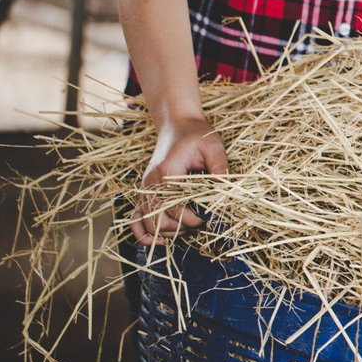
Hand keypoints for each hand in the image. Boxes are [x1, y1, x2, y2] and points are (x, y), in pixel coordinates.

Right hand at [130, 114, 228, 245]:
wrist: (176, 124)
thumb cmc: (196, 133)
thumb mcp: (213, 146)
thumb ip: (220, 167)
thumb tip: (226, 190)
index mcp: (167, 172)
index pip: (173, 209)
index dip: (189, 220)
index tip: (206, 218)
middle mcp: (151, 182)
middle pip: (157, 221)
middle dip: (179, 229)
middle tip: (198, 223)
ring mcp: (146, 187)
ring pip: (147, 223)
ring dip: (167, 231)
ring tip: (187, 226)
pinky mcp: (146, 190)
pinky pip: (136, 217)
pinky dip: (143, 231)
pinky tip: (159, 238)